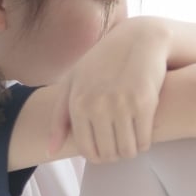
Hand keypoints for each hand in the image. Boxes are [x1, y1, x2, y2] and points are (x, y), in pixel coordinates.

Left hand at [48, 18, 170, 162]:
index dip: (98, 156)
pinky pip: (144, 142)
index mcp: (78, 103)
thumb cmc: (103, 61)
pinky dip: (144, 144)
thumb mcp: (74, 82)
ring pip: (127, 151)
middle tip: (119, 145)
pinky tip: (142, 134)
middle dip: (114, 155)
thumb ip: (59, 117)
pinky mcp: (145, 103)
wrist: (140, 39)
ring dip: (130, 151)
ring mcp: (122, 104)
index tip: (104, 150)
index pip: (87, 150)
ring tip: (130, 141)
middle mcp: (98, 105)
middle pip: (108, 154)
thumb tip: (51, 151)